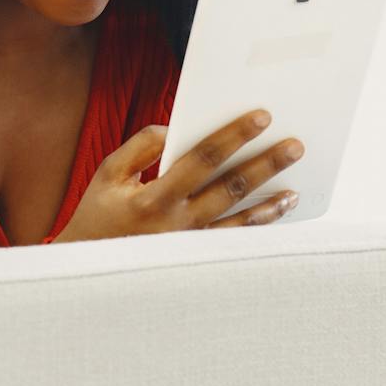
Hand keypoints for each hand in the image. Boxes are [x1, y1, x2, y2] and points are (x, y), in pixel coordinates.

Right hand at [50, 110, 305, 242]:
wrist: (89, 269)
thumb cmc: (99, 216)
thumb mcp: (108, 174)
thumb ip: (141, 146)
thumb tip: (176, 129)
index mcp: (154, 198)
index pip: (203, 159)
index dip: (234, 135)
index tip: (262, 116)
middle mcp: (177, 224)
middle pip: (232, 188)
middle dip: (266, 164)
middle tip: (296, 146)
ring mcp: (189, 246)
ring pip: (240, 222)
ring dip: (270, 203)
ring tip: (295, 187)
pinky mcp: (195, 259)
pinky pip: (233, 241)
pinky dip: (258, 227)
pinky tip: (276, 212)